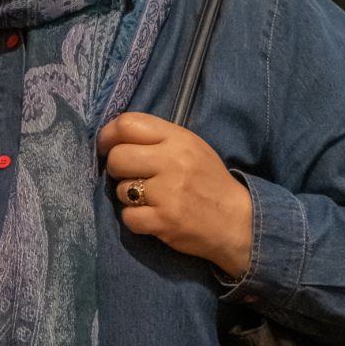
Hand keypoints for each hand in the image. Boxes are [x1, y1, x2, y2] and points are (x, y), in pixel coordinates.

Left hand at [97, 112, 252, 275]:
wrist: (238, 221)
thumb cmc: (208, 181)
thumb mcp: (190, 147)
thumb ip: (157, 138)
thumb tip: (113, 138)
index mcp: (178, 138)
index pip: (128, 124)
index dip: (108, 135)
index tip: (107, 147)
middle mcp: (173, 161)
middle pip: (117, 157)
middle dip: (116, 169)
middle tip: (129, 176)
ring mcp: (168, 192)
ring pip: (120, 189)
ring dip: (128, 196)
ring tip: (149, 198)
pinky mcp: (164, 221)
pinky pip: (128, 217)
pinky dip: (135, 219)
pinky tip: (152, 216)